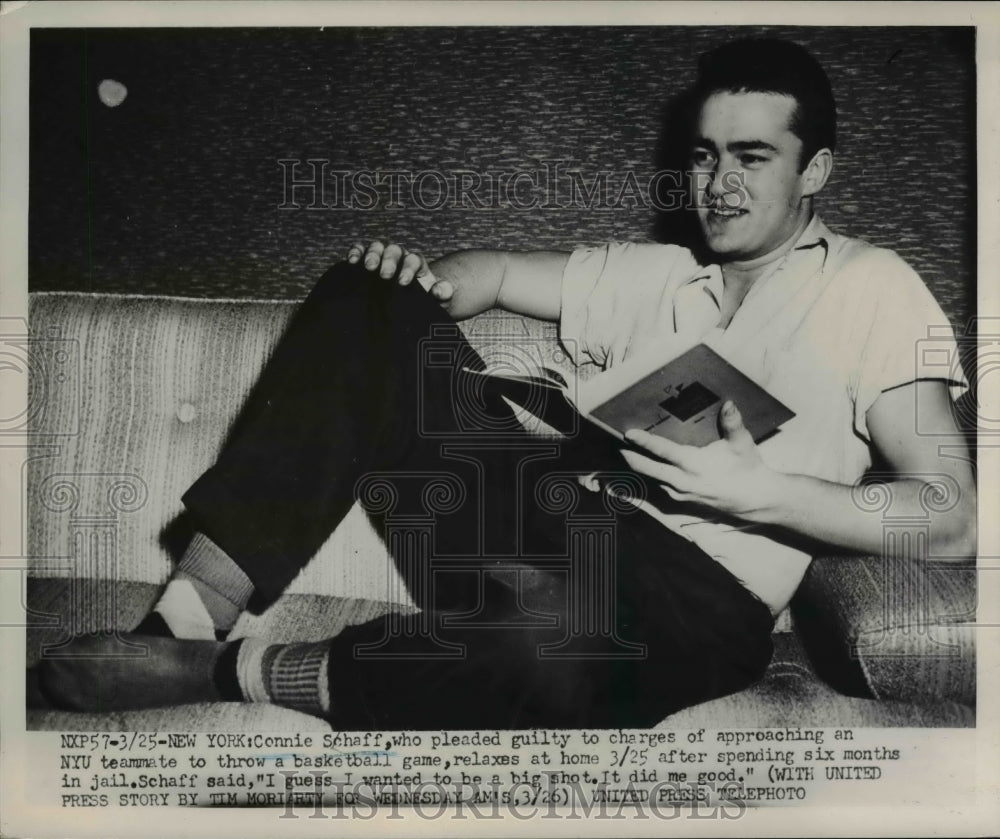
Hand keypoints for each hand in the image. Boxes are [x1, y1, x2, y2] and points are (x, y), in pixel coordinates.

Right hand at [347, 240, 454, 303]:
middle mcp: (399, 257)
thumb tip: (438, 291)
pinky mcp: (367, 260)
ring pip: (378, 247)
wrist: (406, 305)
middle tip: (385, 275)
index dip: (409, 269)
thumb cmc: (422, 302)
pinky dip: (356, 252)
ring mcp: (382, 257)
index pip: (414, 260)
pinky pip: (361, 250)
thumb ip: (442, 294)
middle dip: (389, 261)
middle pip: (395, 251)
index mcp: (417, 265)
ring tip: (369, 267)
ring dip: (373, 254)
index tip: (403, 282)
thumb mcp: (437, 301)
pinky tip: (352, 261)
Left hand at [620, 401, 780, 518]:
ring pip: (653, 480)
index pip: (664, 451)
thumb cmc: (747, 468)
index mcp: (695, 465)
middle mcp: (684, 481)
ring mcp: (682, 493)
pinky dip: (651, 478)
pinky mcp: (683, 500)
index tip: (628, 433)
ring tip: (626, 454)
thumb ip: (732, 423)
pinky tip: (644, 468)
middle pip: (649, 470)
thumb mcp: (742, 444)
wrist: (754, 498)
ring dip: (639, 468)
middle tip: (617, 446)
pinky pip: (661, 487)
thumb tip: (728, 403)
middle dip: (632, 458)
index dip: (645, 442)